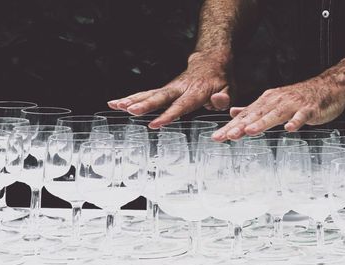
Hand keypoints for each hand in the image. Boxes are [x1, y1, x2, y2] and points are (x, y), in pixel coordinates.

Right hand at [107, 51, 232, 128]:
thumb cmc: (220, 79)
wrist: (211, 60)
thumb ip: (224, 98)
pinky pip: (146, 93)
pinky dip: (131, 98)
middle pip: (160, 97)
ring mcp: (170, 88)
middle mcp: (179, 88)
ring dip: (131, 100)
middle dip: (144, 105)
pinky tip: (115, 104)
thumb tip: (217, 101)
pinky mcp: (164, 89)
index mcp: (196, 92)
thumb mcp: (230, 88)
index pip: (181, 105)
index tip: (155, 124)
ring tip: (114, 105)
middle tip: (129, 111)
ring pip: (149, 94)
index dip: (168, 115)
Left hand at [212, 76, 344, 140]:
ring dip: (262, 123)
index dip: (230, 127)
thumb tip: (234, 113)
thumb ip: (254, 110)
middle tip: (226, 136)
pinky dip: (296, 122)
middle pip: (255, 116)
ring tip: (249, 132)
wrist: (328, 87)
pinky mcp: (309, 109)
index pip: (245, 116)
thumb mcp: (273, 102)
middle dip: (240, 126)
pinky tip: (290, 129)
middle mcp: (276, 101)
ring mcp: (293, 105)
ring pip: (275, 115)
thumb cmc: (299, 98)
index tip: (217, 137)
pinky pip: (301, 116)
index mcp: (266, 102)